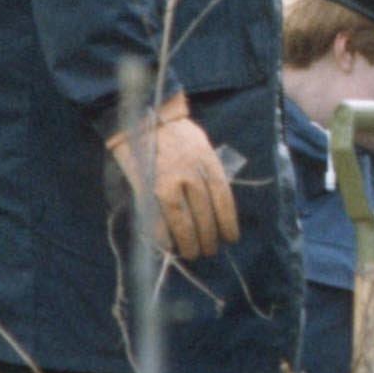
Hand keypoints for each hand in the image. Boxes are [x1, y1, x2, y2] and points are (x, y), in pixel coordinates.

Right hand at [105, 91, 240, 258]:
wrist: (143, 119)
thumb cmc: (176, 133)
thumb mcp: (202, 146)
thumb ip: (209, 172)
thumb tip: (216, 202)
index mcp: (208, 163)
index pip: (224, 199)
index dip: (228, 223)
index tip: (231, 238)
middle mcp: (191, 175)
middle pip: (205, 215)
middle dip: (209, 237)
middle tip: (210, 250)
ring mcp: (167, 184)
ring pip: (183, 222)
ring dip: (189, 242)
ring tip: (192, 253)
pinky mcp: (147, 190)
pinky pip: (158, 219)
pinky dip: (163, 237)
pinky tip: (169, 246)